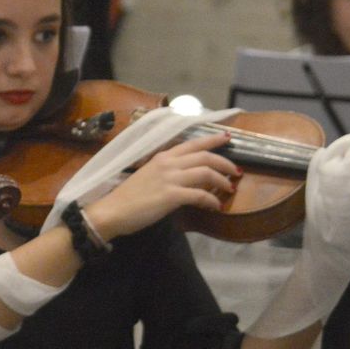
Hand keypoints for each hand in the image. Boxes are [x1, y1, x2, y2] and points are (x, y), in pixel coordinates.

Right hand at [84, 133, 238, 241]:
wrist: (113, 210)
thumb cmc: (128, 196)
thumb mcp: (148, 175)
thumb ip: (166, 171)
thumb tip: (184, 176)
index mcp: (162, 156)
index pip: (193, 143)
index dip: (213, 140)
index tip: (227, 138)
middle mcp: (168, 163)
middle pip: (204, 156)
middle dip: (225, 162)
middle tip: (236, 171)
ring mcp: (170, 178)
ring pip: (206, 172)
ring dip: (222, 180)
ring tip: (229, 189)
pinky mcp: (171, 195)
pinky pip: (200, 195)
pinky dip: (212, 200)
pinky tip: (216, 207)